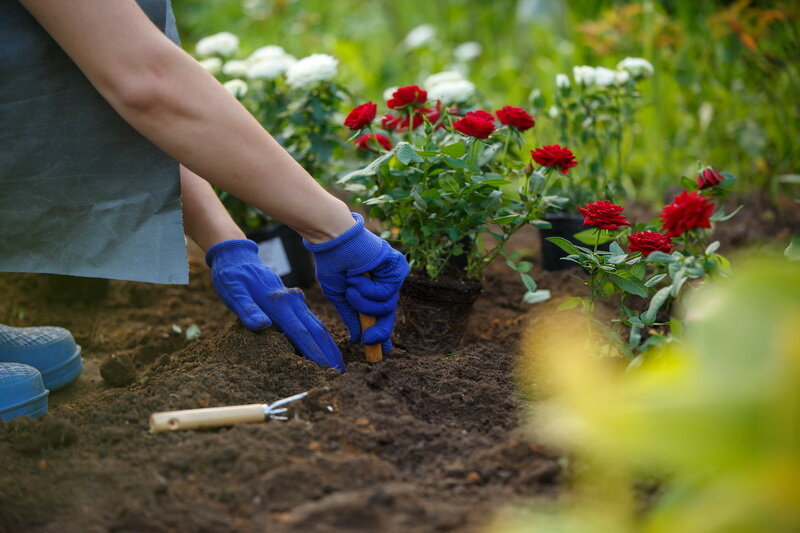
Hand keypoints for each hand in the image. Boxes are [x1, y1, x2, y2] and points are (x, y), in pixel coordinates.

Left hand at [206, 239, 342, 370]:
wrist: (237, 256)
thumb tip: (262, 325)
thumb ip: (247, 310)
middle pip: (317, 330)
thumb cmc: (231, 277)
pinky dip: (321, 336)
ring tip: (337, 364)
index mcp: (278, 303)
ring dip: (329, 345)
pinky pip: (312, 320)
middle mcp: (292, 301)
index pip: (301, 333)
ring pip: (317, 325)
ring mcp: (295, 300)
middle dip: (330, 353)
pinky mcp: (294, 301)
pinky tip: (325, 346)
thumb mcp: (233, 292)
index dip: (315, 353)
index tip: (326, 370)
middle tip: (340, 374)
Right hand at [304, 213, 408, 351]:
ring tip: (351, 287)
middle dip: (380, 331)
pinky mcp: (397, 267)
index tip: (383, 352)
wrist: (333, 240)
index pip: (381, 314)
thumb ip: (351, 316)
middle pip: (388, 314)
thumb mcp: (339, 296)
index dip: (382, 332)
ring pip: (386, 306)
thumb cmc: (333, 263)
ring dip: (364, 303)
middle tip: (369, 340)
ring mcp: (391, 275)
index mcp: (372, 288)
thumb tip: (358, 338)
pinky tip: (359, 277)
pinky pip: (387, 292)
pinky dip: (369, 290)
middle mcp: (384, 282)